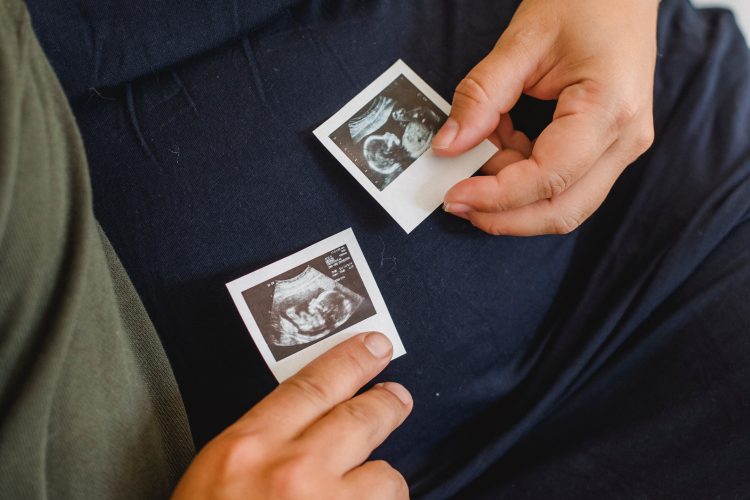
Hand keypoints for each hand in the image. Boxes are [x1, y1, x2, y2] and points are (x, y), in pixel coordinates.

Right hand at [172, 333, 411, 498]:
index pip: (313, 386)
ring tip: (361, 494)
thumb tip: (319, 414)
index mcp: (248, 449)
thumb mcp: (219, 473)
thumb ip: (266, 440)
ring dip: (380, 485)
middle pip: (363, 418)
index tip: (375, 346)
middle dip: (387, 404)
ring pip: (386, 478)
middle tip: (397, 398)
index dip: (351, 361)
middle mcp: (293, 475)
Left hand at [434, 0, 657, 235]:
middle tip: (457, 199)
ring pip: (562, 203)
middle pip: (562, 210)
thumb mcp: (522, 41)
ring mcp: (622, 148)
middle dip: (504, 216)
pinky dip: (523, 177)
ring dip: (512, 195)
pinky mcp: (608, 149)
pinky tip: (503, 144)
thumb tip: (447, 147)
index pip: (548, 178)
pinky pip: (563, 184)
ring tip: (482, 149)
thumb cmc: (583, 2)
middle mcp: (626, 139)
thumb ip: (481, 96)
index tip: (453, 194)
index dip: (497, 196)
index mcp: (610, 109)